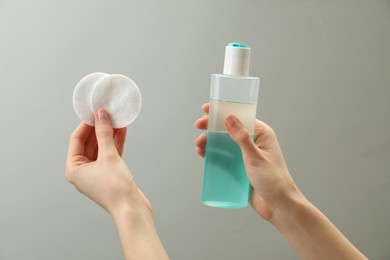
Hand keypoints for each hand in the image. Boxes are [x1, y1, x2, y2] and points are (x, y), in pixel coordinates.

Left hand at [66, 109, 168, 258]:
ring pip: (101, 147)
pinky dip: (115, 142)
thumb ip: (104, 133)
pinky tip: (122, 130)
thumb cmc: (116, 189)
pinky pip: (110, 153)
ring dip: (108, 134)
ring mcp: (97, 172)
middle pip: (89, 142)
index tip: (95, 112)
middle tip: (106, 113)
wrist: (132, 208)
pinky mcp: (110, 173)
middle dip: (98, 127)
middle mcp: (83, 171)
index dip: (86, 124)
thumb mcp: (108, 156)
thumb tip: (100, 115)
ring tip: (116, 118)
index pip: (76, 140)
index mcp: (74, 169)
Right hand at [195, 103, 301, 220]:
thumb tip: (230, 118)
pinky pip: (225, 157)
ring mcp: (246, 155)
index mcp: (262, 134)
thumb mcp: (255, 157)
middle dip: (213, 127)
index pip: (240, 117)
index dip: (223, 112)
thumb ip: (242, 138)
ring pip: (225, 143)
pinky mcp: (241, 167)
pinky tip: (203, 153)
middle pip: (229, 129)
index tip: (207, 109)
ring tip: (199, 144)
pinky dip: (214, 154)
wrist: (278, 206)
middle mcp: (254, 142)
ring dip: (211, 141)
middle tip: (199, 126)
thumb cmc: (273, 180)